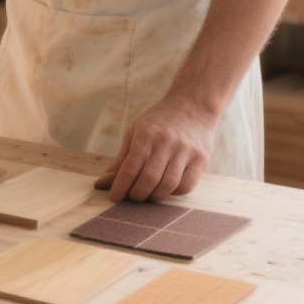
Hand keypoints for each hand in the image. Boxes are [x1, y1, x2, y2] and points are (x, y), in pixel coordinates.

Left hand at [94, 93, 217, 201]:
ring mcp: (185, 151)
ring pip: (169, 185)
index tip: (114, 198)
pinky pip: (186, 185)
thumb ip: (122, 159)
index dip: (120, 185)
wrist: (192, 105)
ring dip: (155, 196)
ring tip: (148, 194)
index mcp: (146, 134)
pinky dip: (174, 193)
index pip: (130, 167)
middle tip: (132, 197)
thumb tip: (102, 183)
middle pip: (149, 179)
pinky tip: (166, 188)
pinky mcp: (200, 158)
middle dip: (137, 194)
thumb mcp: (136, 131)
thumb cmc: (158, 121)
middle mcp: (166, 142)